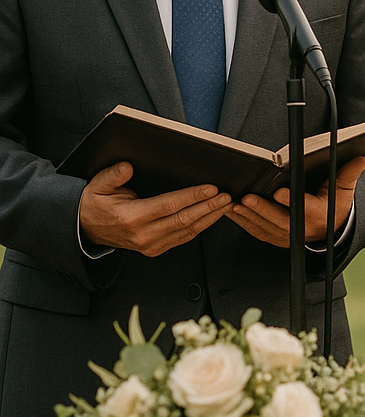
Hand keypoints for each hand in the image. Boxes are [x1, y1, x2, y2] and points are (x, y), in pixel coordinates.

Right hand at [79, 162, 231, 256]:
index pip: (169, 206)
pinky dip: (201, 227)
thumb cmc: (95, 204)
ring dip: (210, 217)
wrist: (85, 230)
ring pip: (188, 231)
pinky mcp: (155, 249)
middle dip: (209, 207)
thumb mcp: (97, 186)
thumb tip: (128, 167)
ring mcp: (150, 245)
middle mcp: (143, 235)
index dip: (192, 197)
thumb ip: (113, 176)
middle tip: (228, 195)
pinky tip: (213, 216)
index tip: (211, 188)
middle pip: (184, 220)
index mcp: (131, 218)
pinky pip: (183, 238)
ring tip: (227, 204)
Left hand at [225, 156, 364, 247]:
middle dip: (262, 209)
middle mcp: (300, 229)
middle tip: (247, 198)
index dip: (291, 201)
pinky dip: (243, 222)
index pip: (304, 209)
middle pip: (278, 220)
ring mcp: (285, 235)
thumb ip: (349, 174)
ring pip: (264, 227)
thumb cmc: (334, 206)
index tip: (279, 191)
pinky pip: (256, 231)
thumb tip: (361, 158)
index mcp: (317, 215)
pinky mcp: (273, 237)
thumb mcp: (343, 190)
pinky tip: (231, 210)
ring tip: (232, 203)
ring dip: (247, 216)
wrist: (329, 230)